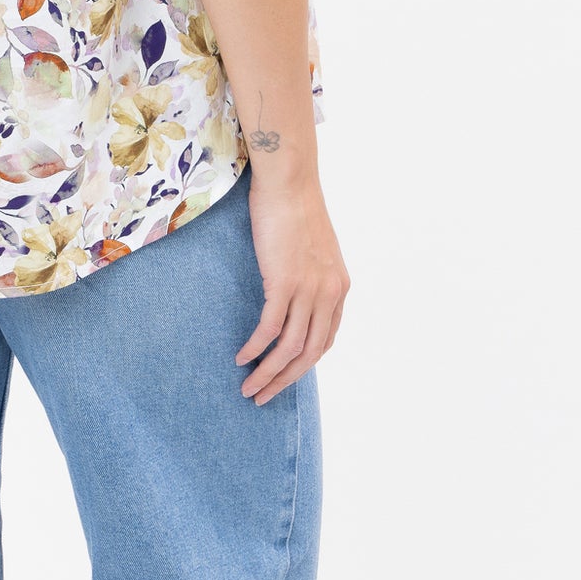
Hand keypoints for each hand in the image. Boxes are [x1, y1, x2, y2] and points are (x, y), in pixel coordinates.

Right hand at [237, 169, 348, 402]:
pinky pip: (270, 327)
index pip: (326, 340)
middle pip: (310, 353)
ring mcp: (309, 289)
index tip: (282, 377)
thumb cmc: (295, 210)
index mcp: (338, 287)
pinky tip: (241, 357)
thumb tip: (292, 295)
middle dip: (285, 380)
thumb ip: (310, 277)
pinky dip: (256, 347)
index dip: (303, 364)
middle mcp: (329, 293)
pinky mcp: (285, 281)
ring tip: (248, 387)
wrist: (289, 182)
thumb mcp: (313, 250)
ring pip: (290, 347)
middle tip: (262, 397)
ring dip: (268, 373)